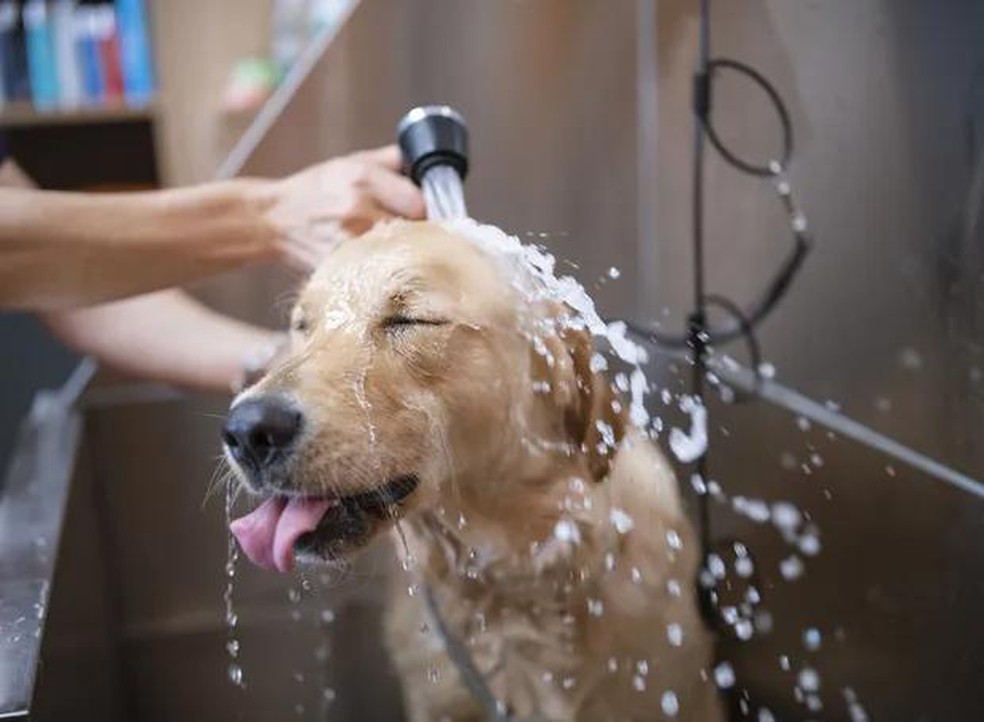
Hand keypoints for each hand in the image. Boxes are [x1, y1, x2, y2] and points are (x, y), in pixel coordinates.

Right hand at [260, 145, 424, 269]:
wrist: (272, 218)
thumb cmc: (315, 190)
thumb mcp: (351, 162)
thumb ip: (391, 161)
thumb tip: (425, 162)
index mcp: (363, 178)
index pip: (419, 202)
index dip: (426, 212)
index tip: (423, 216)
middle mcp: (357, 208)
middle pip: (413, 232)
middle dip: (417, 236)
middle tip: (411, 236)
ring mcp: (348, 241)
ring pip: (397, 255)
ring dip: (401, 256)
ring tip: (391, 250)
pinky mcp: (340, 267)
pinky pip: (376, 273)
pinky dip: (381, 272)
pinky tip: (374, 265)